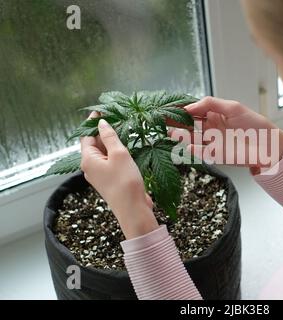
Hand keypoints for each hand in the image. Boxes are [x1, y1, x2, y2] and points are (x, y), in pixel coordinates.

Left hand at [80, 113, 158, 238]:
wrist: (133, 209)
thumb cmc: (125, 181)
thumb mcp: (119, 154)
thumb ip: (110, 137)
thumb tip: (102, 123)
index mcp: (88, 159)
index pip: (86, 135)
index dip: (92, 122)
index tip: (101, 110)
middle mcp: (90, 167)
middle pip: (93, 144)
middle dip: (103, 131)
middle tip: (115, 117)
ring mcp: (100, 174)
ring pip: (103, 153)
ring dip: (111, 141)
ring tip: (122, 128)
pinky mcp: (110, 180)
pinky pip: (109, 162)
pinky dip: (115, 152)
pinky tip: (125, 147)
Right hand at [171, 97, 282, 173]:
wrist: (269, 146)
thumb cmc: (255, 124)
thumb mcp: (234, 108)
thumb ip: (211, 104)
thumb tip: (189, 106)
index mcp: (215, 114)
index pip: (194, 109)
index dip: (181, 108)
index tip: (168, 107)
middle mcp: (211, 127)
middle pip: (189, 123)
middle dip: (176, 121)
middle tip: (162, 119)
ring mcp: (213, 141)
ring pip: (192, 137)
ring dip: (181, 135)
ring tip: (170, 132)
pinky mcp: (216, 155)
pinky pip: (201, 152)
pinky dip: (193, 149)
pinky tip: (187, 145)